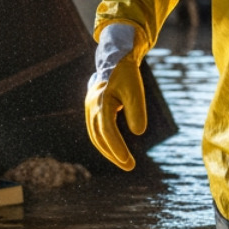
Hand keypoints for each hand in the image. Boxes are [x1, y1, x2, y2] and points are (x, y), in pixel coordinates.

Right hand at [85, 55, 144, 170]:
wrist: (115, 61)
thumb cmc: (126, 75)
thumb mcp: (135, 90)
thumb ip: (136, 110)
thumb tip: (138, 133)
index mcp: (101, 101)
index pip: (106, 129)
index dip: (116, 147)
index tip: (127, 161)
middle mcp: (92, 106)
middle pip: (99, 137)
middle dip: (113, 154)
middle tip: (130, 167)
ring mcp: (90, 109)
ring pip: (96, 136)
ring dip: (109, 151)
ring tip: (125, 163)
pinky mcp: (93, 111)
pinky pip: (97, 131)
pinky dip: (106, 142)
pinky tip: (117, 151)